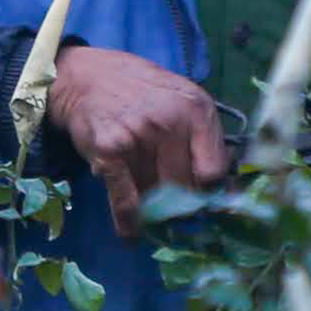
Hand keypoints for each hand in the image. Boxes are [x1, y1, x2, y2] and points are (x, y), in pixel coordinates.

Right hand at [43, 44, 226, 228]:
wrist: (87, 77)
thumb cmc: (142, 93)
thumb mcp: (183, 101)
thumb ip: (204, 140)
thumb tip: (224, 193)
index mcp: (196, 109)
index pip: (214, 170)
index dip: (208, 190)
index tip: (200, 196)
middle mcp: (171, 121)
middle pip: (185, 188)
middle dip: (179, 202)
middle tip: (171, 204)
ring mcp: (139, 136)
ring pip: (156, 196)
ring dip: (153, 208)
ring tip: (148, 204)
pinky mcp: (109, 152)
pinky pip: (126, 201)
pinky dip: (129, 223)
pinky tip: (132, 233)